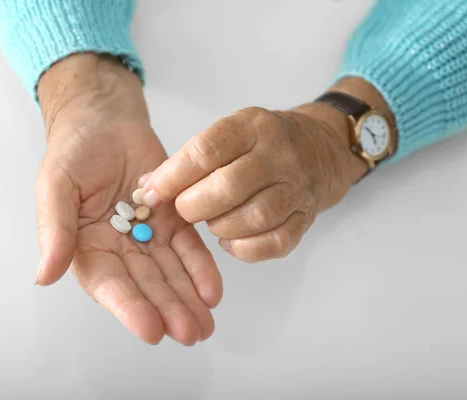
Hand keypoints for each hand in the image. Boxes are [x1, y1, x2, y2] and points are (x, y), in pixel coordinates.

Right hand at [34, 53, 221, 344]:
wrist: (105, 121)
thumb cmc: (73, 152)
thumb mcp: (55, 186)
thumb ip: (54, 229)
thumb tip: (44, 276)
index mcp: (87, 248)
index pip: (109, 284)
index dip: (129, 307)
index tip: (152, 329)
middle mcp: (120, 250)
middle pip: (146, 285)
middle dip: (169, 310)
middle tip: (192, 333)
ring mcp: (149, 236)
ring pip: (171, 272)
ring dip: (188, 299)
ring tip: (206, 324)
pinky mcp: (173, 220)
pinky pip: (189, 246)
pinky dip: (201, 267)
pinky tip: (213, 289)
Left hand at [139, 89, 374, 261]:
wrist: (319, 149)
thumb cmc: (260, 144)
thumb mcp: (229, 134)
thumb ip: (188, 160)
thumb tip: (147, 188)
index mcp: (252, 127)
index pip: (207, 150)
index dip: (173, 176)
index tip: (152, 192)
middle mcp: (278, 155)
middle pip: (230, 186)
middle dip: (195, 206)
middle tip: (184, 210)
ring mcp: (296, 187)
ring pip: (254, 217)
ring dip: (221, 226)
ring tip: (211, 222)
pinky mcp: (305, 218)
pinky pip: (275, 243)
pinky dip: (245, 248)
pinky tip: (230, 239)